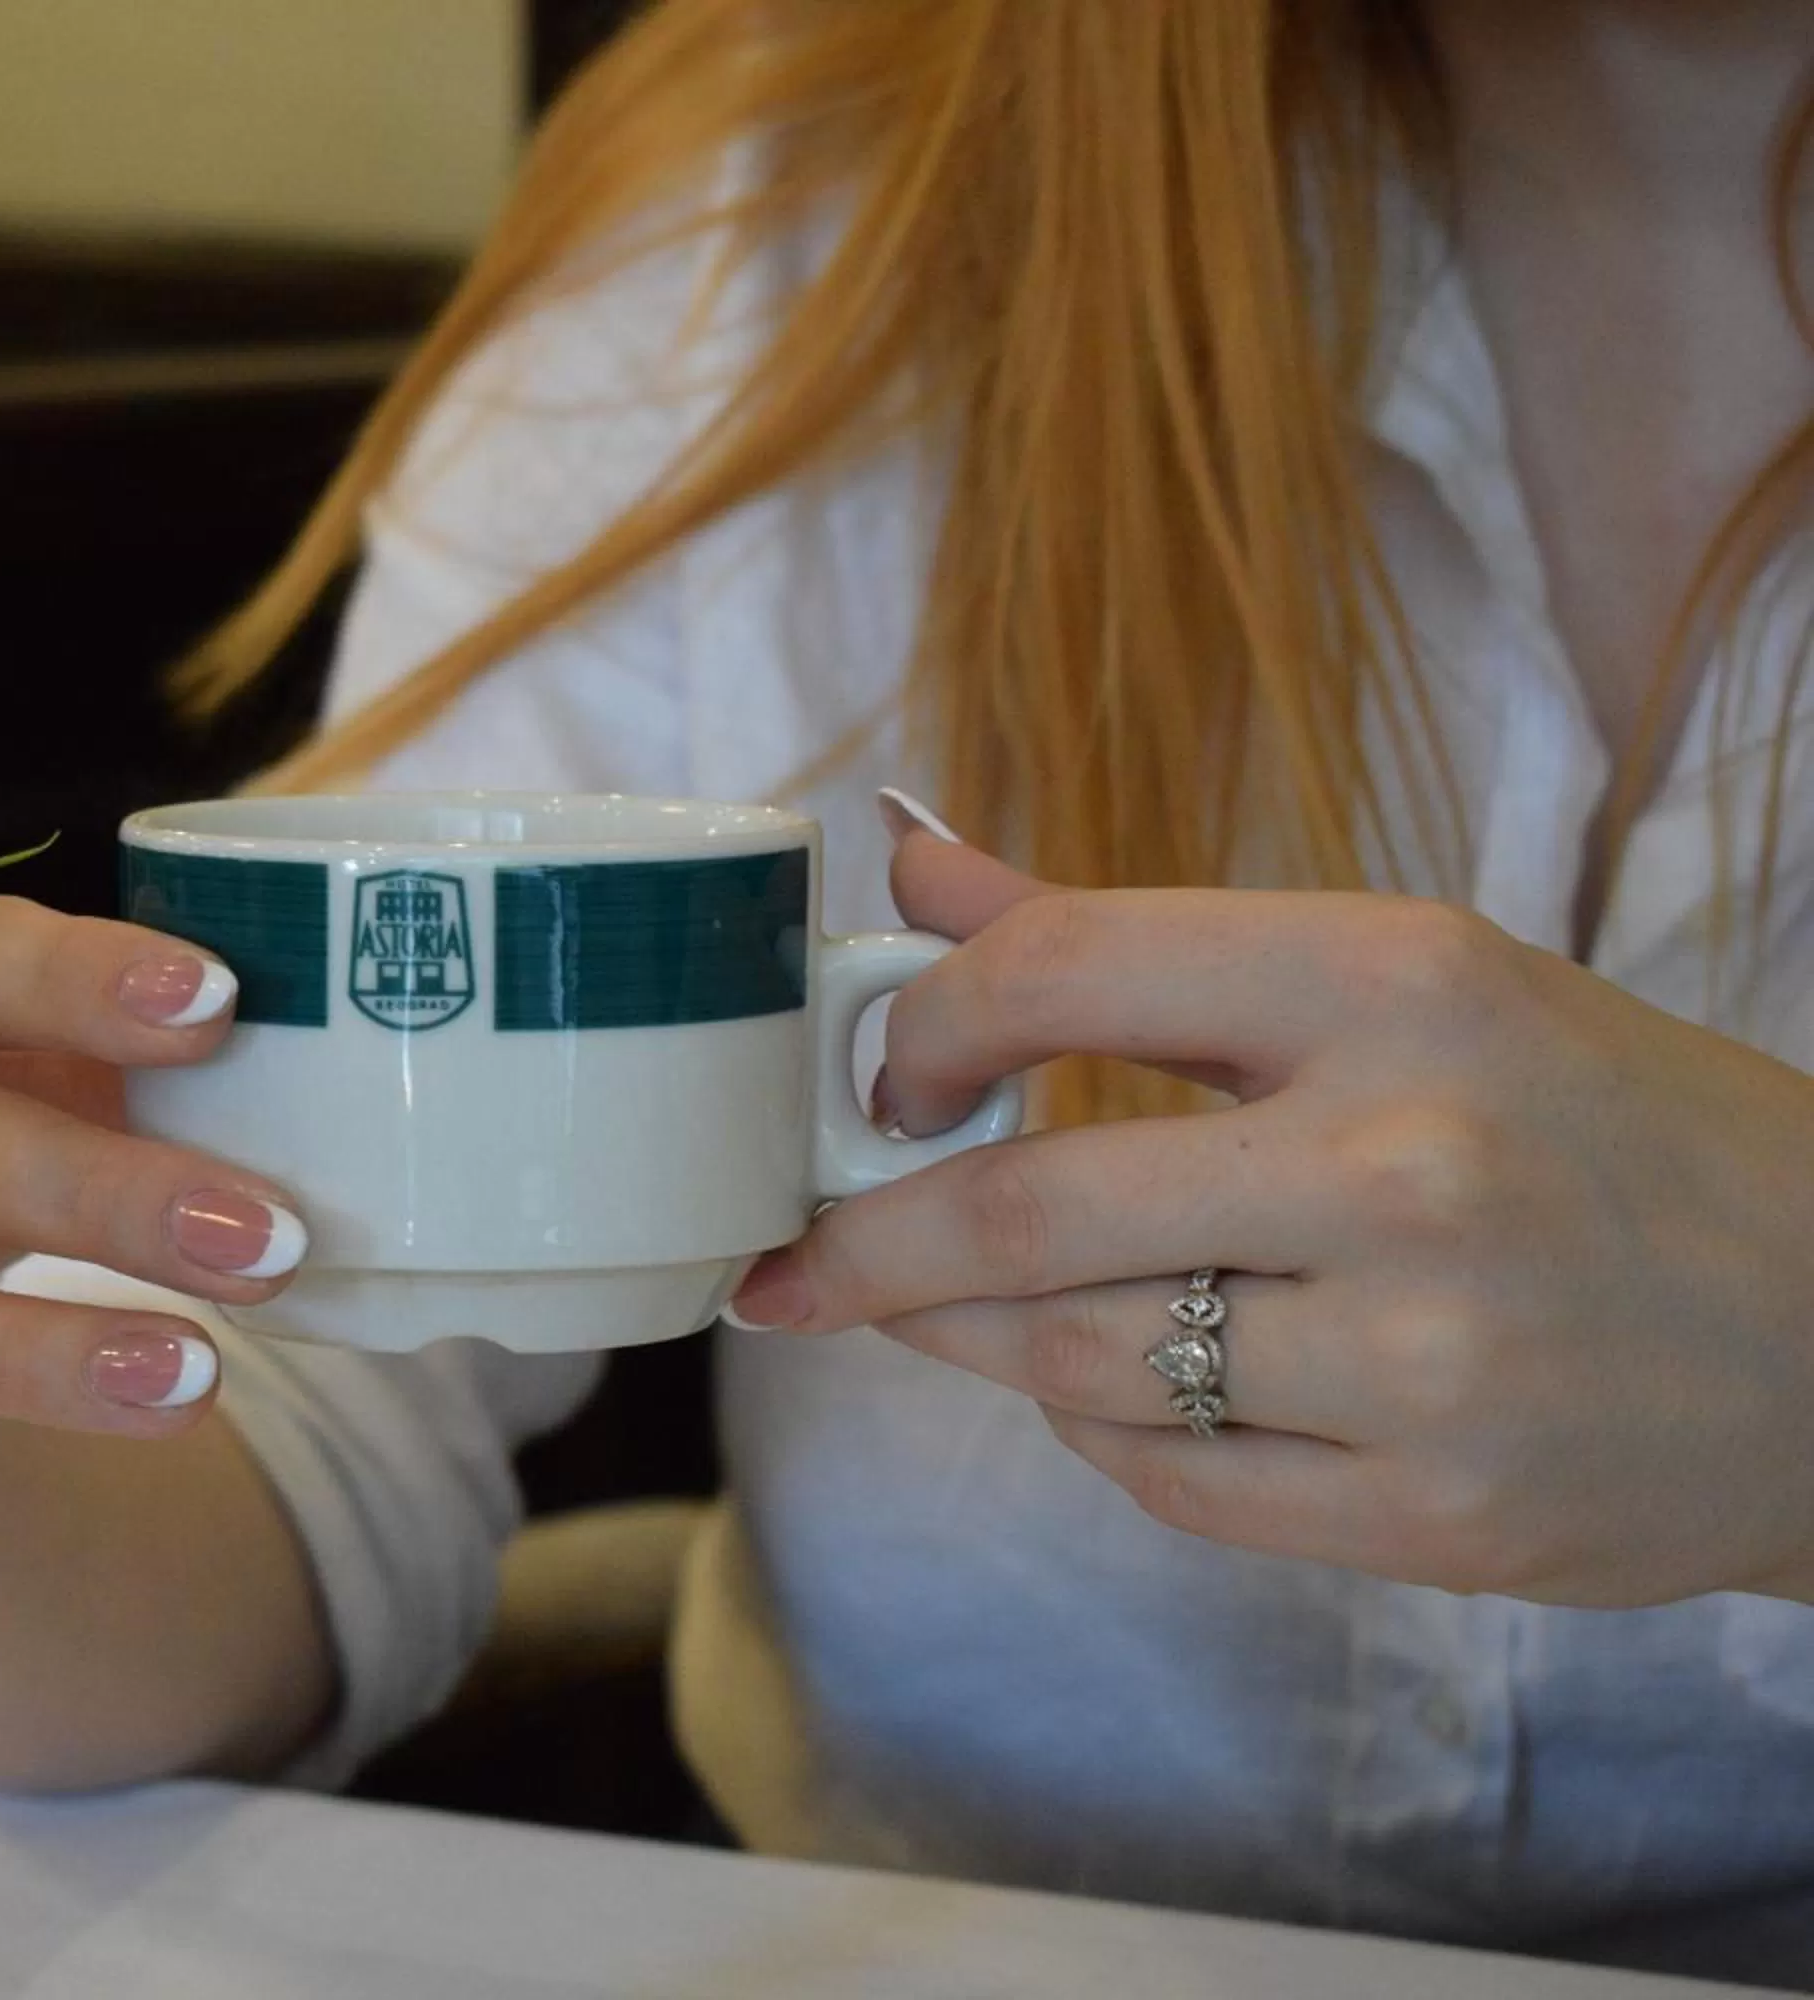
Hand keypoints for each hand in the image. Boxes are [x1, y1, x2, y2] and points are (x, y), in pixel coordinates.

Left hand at [727, 832, 1813, 1608]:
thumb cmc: (1603, 1131)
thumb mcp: (1408, 981)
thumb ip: (1132, 938)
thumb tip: (908, 861)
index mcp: (1398, 982)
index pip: (1057, 968)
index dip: (913, 1031)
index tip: (873, 1081)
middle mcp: (1406, 1161)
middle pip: (1022, 1209)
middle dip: (862, 1245)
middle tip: (787, 1264)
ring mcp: (1427, 1355)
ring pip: (1072, 1363)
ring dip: (966, 1338)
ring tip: (926, 1311)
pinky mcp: (1440, 1515)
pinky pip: (1168, 1482)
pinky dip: (1104, 1435)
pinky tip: (1109, 1392)